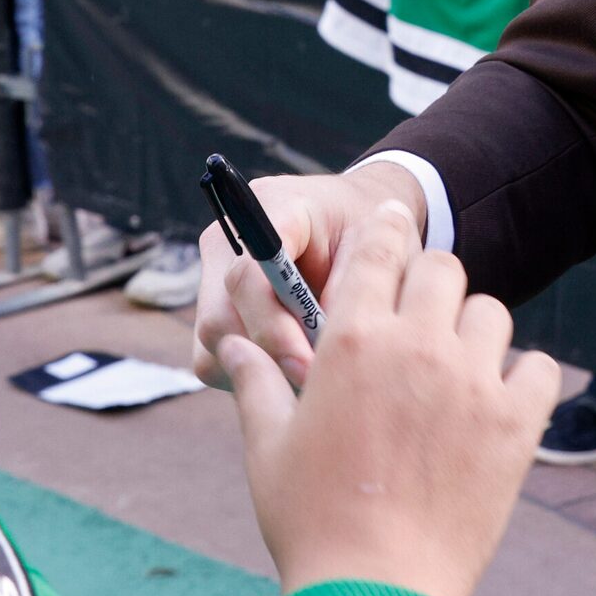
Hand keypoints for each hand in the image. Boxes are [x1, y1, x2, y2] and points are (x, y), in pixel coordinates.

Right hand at [193, 161, 430, 389]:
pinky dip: (250, 375)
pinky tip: (290, 372)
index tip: (309, 364)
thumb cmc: (372, 232)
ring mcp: (213, 275)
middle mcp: (229, 240)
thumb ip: (352, 287)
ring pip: (213, 345)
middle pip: (220, 318)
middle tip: (313, 387)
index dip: (275, 327)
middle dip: (267, 359)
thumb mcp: (383, 246)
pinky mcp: (214, 310)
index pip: (248, 275)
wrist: (356, 218)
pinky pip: (213, 359)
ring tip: (309, 380)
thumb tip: (322, 340)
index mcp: (272, 208)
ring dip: (258, 371)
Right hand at [214, 202, 558, 595]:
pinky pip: (538, 367)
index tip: (394, 223)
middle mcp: (418, 347)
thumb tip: (232, 346)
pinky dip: (523, 377)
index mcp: (353, 341)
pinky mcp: (517, 423)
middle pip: (442, 268)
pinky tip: (498, 401)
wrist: (376, 594)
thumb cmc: (311, 521)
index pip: (379, 249)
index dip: (386, 230)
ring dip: (472, 331)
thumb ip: (255, 383)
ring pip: (491, 313)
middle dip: (428, 285)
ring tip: (453, 370)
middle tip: (418, 319)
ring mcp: (473, 383)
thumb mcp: (267, 446)